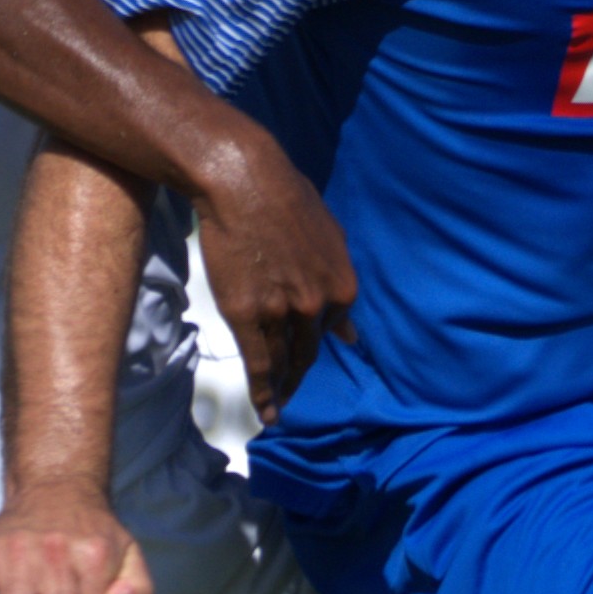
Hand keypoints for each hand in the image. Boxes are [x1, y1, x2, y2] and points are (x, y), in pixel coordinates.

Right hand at [185, 124, 356, 423]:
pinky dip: (263, 391)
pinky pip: (259, 363)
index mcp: (343, 285)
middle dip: (302, 373)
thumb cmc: (286, 197)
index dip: (320, 339)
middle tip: (295, 392)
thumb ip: (339, 282)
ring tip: (279, 407)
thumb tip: (348, 331)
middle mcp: (317, 305)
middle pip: (309, 351)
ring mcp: (281, 312)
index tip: (310, 352)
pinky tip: (266, 411)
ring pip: (283, 361)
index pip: (333, 326)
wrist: (243, 182)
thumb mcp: (330, 236)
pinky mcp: (246, 315)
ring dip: (282, 388)